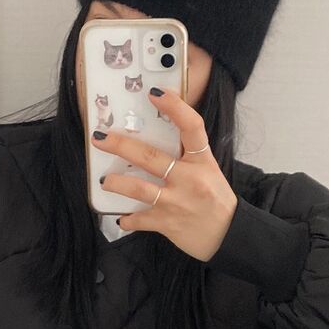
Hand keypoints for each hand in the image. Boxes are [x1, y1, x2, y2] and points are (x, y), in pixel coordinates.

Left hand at [90, 86, 238, 261]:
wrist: (228, 235)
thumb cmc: (215, 200)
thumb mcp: (208, 171)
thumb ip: (188, 155)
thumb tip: (157, 136)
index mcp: (202, 161)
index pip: (191, 127)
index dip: (174, 107)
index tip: (154, 93)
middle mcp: (189, 179)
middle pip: (151, 157)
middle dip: (122, 145)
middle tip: (100, 138)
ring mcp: (176, 202)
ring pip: (139, 189)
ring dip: (117, 184)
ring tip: (105, 181)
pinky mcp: (167, 223)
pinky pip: (140, 220)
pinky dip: (129, 219)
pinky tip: (122, 217)